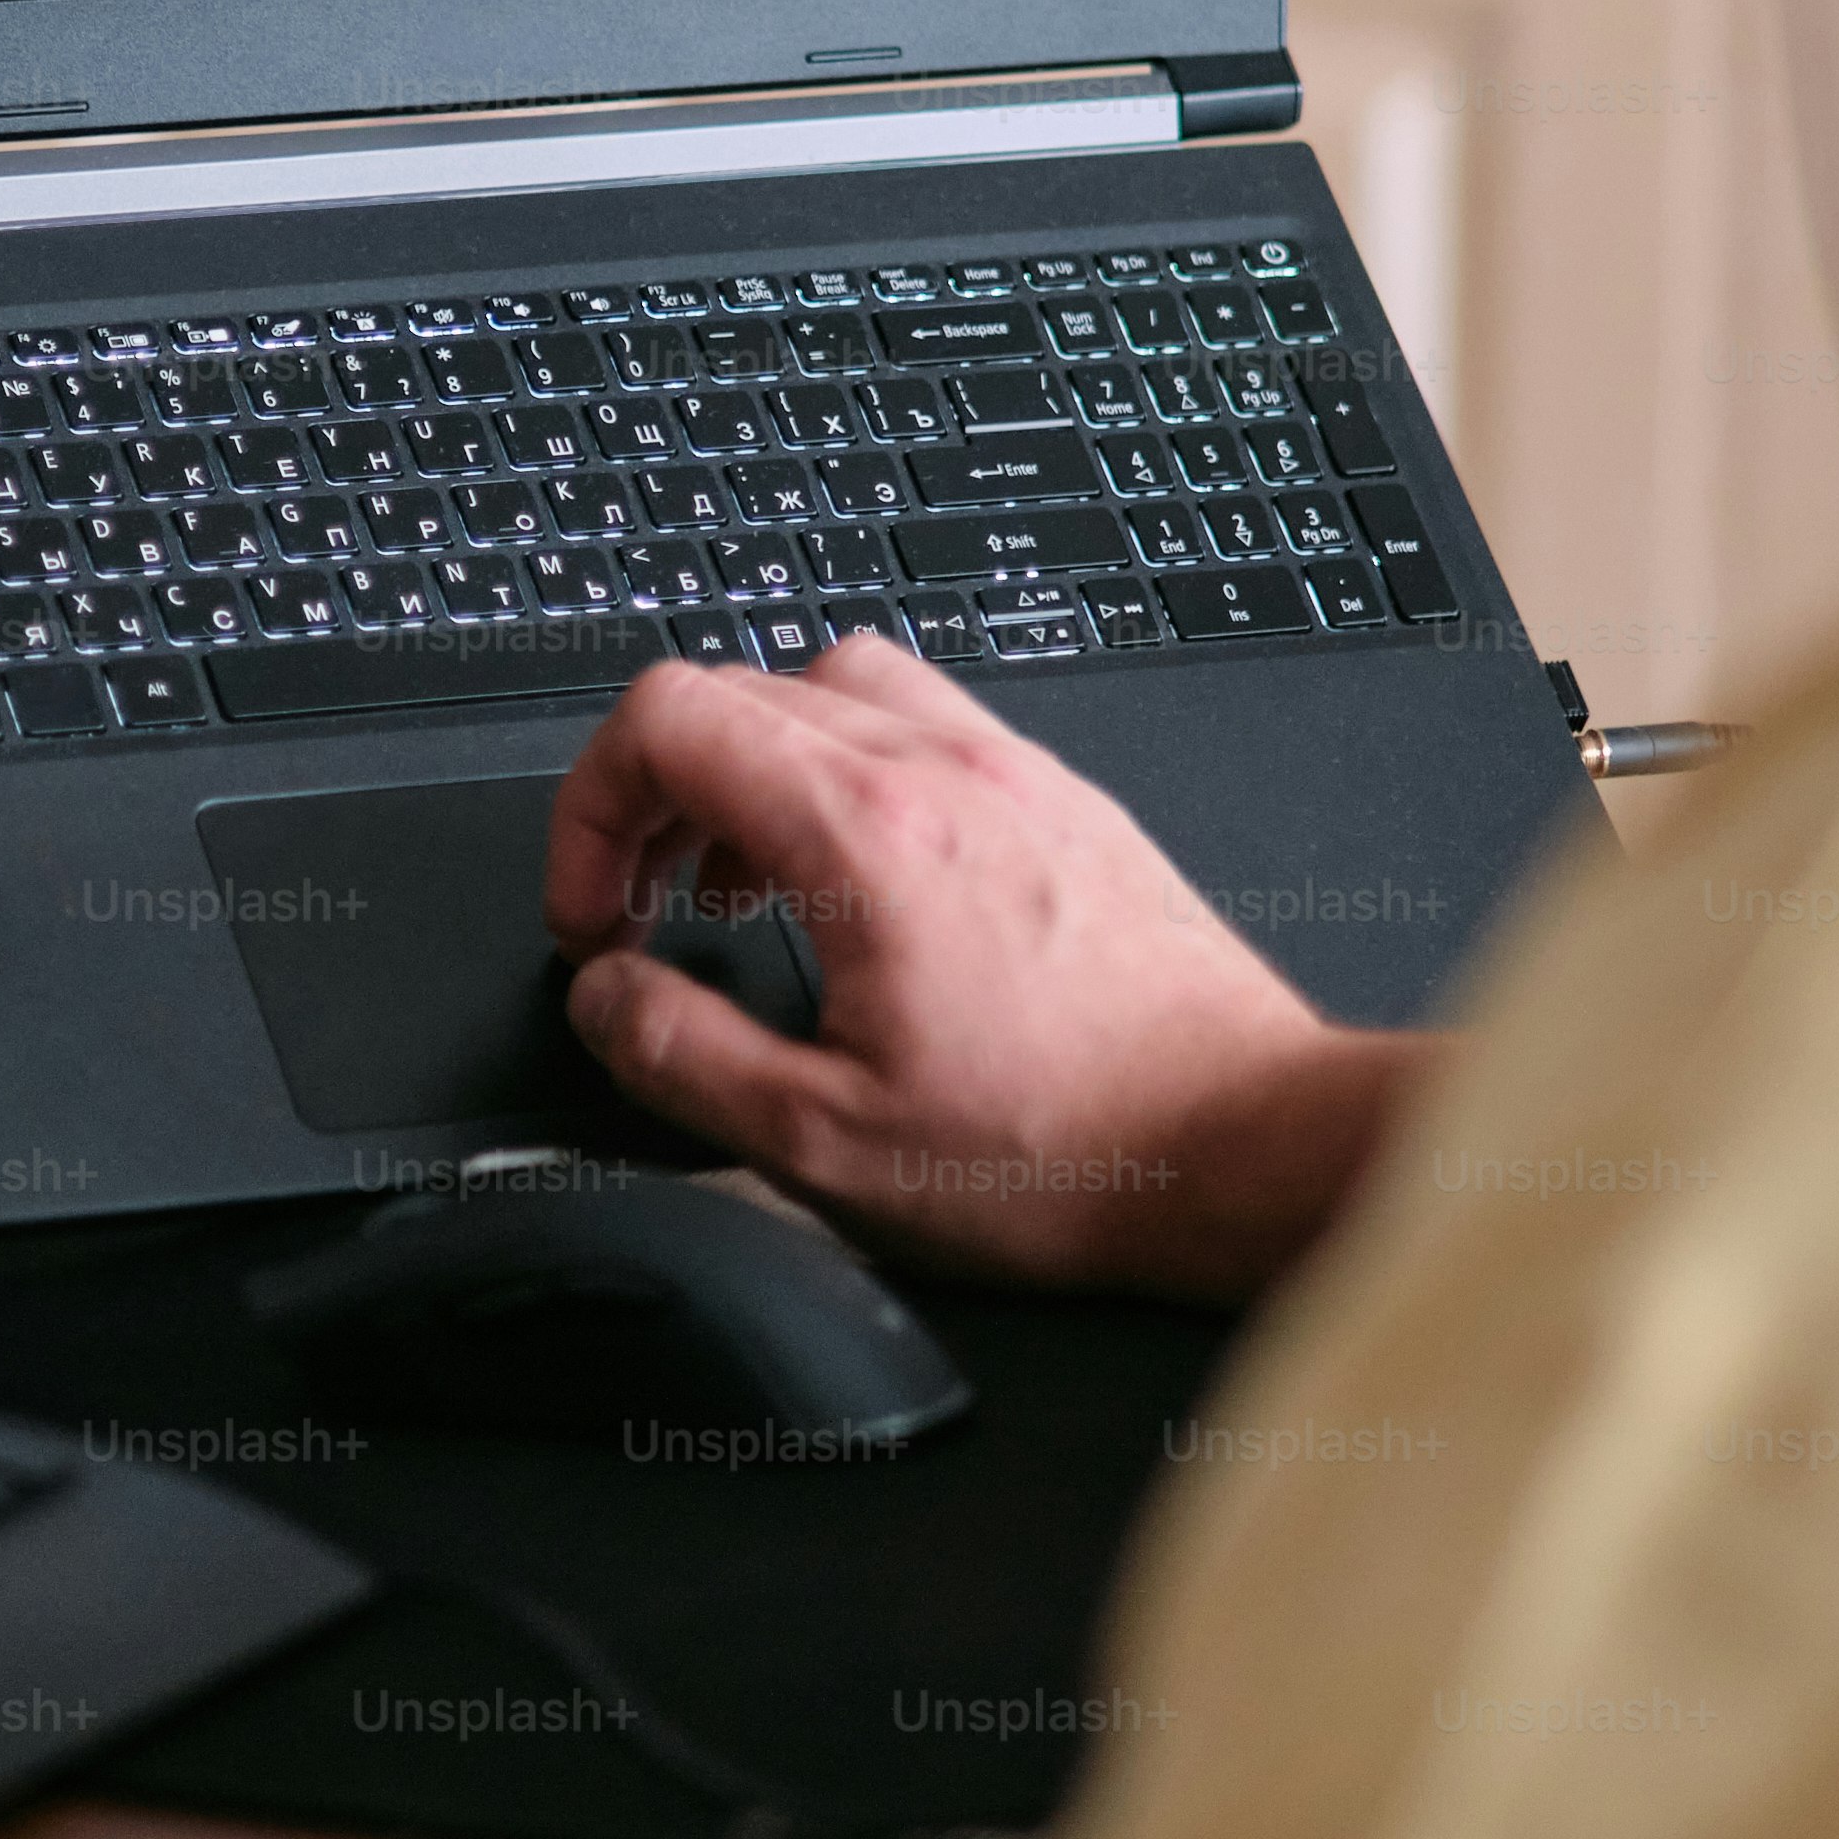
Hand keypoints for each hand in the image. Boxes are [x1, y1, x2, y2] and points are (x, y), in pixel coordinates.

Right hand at [545, 639, 1432, 1297]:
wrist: (1248, 1147)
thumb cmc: (1072, 1152)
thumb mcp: (825, 1142)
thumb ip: (683, 1057)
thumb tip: (606, 999)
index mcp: (867, 833)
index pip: (668, 716)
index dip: (590, 811)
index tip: (598, 917)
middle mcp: (946, 772)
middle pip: (738, 688)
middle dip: (654, 796)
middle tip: (644, 912)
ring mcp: (1016, 775)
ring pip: (835, 687)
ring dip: (755, 769)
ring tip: (742, 885)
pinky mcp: (1068, 805)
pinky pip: (925, 730)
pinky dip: (850, 779)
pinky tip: (859, 890)